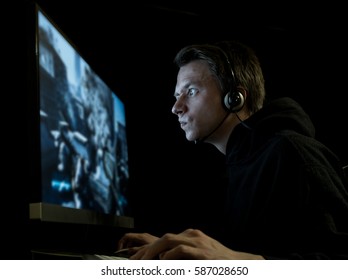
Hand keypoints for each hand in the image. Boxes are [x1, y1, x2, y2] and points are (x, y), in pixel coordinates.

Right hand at [117, 232, 158, 255]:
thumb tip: (127, 251)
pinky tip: (138, 254)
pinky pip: (138, 243)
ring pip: (134, 242)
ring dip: (131, 248)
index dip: (121, 242)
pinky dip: (136, 248)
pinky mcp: (148, 241)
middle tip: (126, 254)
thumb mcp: (144, 250)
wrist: (169, 246)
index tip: (120, 249)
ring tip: (132, 255)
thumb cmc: (159, 247)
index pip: (126, 236)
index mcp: (140, 236)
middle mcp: (142, 236)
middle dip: (126, 247)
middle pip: (129, 239)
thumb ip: (135, 250)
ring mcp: (145, 238)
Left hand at [128, 228, 264, 259]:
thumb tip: (162, 260)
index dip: (150, 248)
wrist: (239, 263)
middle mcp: (193, 236)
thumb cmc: (218, 261)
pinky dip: (171, 255)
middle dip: (147, 249)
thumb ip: (183, 255)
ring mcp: (199, 243)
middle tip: (134, 261)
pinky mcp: (204, 253)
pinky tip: (162, 262)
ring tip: (142, 262)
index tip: (138, 259)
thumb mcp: (199, 255)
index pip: (166, 239)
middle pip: (165, 238)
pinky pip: (183, 250)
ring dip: (153, 251)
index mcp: (191, 236)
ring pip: (170, 241)